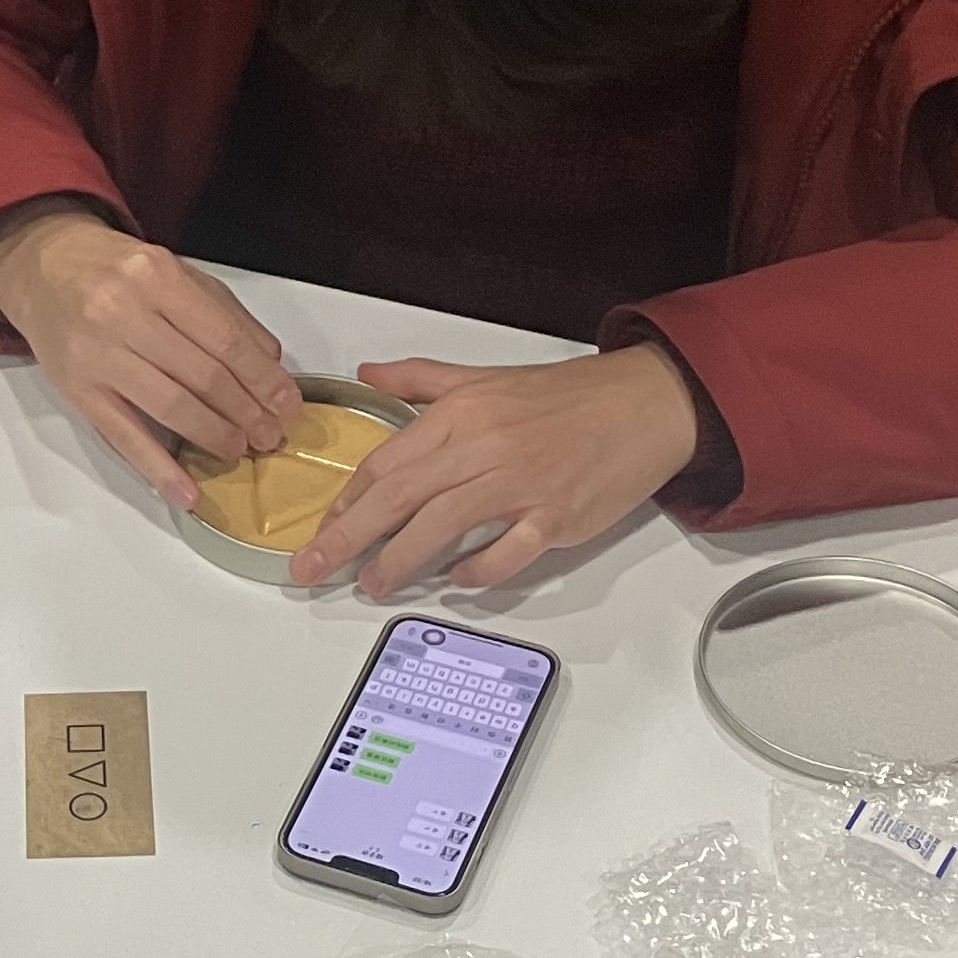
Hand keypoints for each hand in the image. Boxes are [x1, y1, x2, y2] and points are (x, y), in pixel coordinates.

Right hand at [0, 202, 301, 506]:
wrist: (42, 264)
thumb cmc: (112, 270)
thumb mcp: (172, 271)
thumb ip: (223, 312)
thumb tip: (269, 362)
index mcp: (156, 277)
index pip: (224, 339)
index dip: (262, 379)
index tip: (286, 405)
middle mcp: (123, 313)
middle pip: (202, 376)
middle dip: (246, 413)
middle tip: (269, 435)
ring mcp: (97, 354)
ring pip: (170, 407)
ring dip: (214, 436)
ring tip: (239, 450)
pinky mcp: (77, 389)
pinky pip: (124, 436)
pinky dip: (158, 468)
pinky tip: (186, 490)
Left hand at [289, 346, 699, 596]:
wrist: (643, 402)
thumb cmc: (568, 395)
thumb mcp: (484, 376)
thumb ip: (420, 379)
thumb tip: (370, 374)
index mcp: (462, 414)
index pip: (387, 462)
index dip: (349, 501)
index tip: (323, 529)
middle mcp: (484, 446)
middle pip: (399, 498)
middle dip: (348, 539)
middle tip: (314, 567)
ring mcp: (520, 484)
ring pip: (442, 527)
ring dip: (400, 561)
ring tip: (374, 583)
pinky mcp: (555, 515)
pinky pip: (505, 552)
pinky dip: (476, 571)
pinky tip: (456, 581)